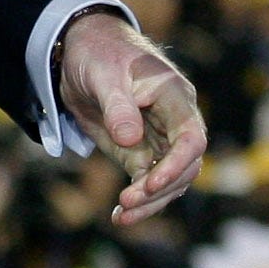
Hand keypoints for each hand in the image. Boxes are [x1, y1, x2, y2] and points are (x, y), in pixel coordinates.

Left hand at [55, 11, 206, 224]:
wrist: (78, 51)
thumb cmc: (98, 53)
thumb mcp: (102, 74)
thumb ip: (117, 105)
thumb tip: (130, 139)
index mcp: (174, 96)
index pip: (190, 138)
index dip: (177, 164)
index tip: (151, 184)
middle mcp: (174, 121)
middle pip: (185, 166)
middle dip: (160, 189)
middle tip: (127, 202)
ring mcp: (158, 139)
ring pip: (170, 181)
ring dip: (150, 202)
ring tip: (122, 215)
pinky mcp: (139, 152)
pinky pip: (147, 182)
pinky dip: (138, 201)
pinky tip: (120, 215)